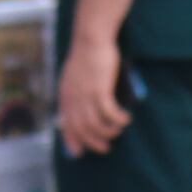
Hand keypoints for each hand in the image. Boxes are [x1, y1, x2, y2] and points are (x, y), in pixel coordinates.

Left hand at [57, 35, 128, 153]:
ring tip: (119, 129)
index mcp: (65, 96)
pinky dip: (118, 119)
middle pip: (82, 130)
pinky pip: (110, 114)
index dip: (72, 141)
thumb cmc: (86, 54)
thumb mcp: (74, 76)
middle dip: (94, 143)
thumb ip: (75, 92)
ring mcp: (86, 96)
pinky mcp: (100, 91)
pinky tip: (126, 118)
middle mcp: (73, 99)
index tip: (80, 153)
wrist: (90, 38)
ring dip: (109, 132)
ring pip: (96, 126)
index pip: (66, 125)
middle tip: (106, 147)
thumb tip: (83, 108)